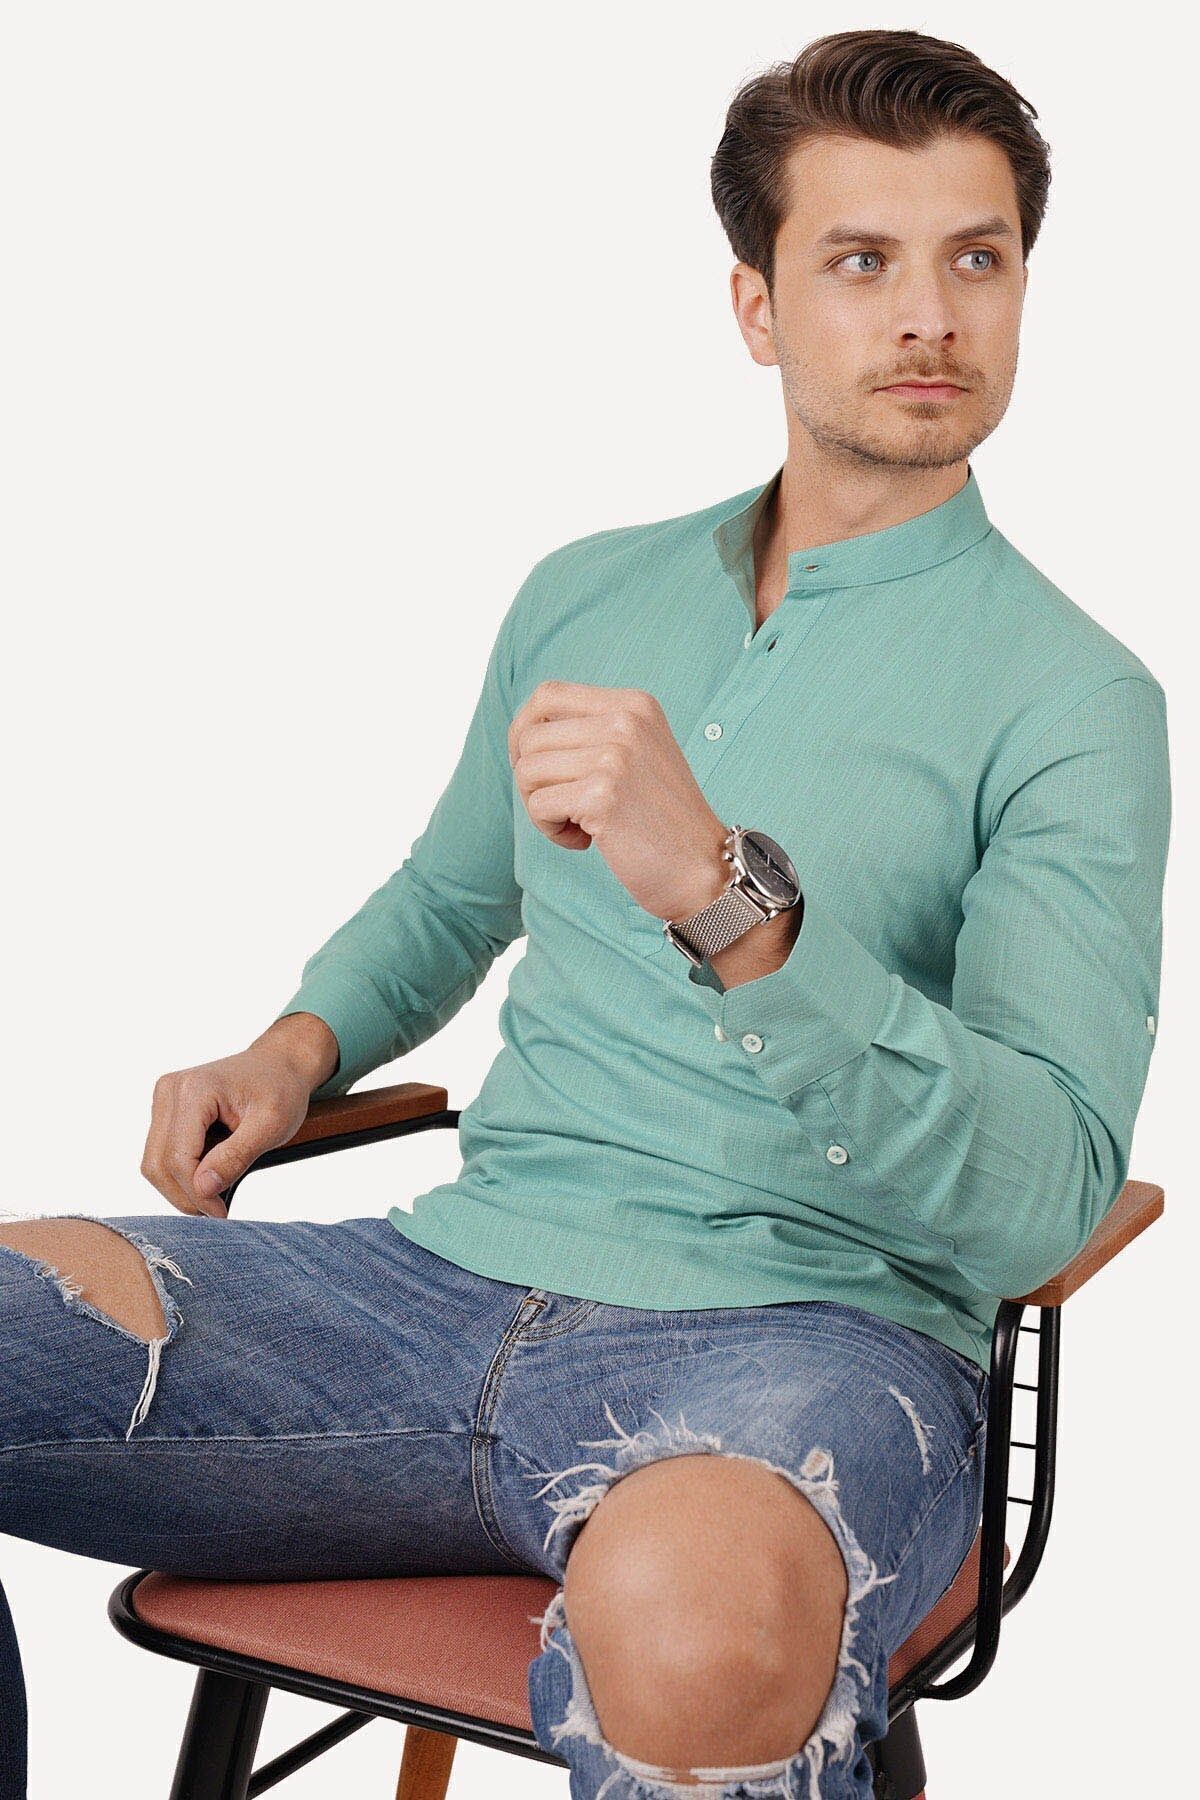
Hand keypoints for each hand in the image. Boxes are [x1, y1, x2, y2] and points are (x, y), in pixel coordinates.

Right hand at [141, 1042, 315, 1217]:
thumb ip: (235, 1157)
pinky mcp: (166, 1110)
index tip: (220, 1213)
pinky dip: (182, 1172)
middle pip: (157, 1163)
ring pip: (154, 1162)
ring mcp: (164, 1099)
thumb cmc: (280, 1088)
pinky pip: (162, 1153)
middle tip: (216, 1210)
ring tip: (215, 1191)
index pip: (178, 1158)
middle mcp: (170, 1090)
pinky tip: (208, 1173)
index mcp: (194, 1090)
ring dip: (181, 1186)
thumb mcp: (271, 1125)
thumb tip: (202, 1188)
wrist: (278, 1064)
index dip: (195, 1193)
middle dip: (184, 1195)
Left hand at [507, 679, 730, 921]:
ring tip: (576, 825)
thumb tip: (523, 731)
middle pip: (530, 737)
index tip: (534, 767)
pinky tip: (586, 841)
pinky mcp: (602, 795)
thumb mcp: (637, 753)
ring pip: (527, 771)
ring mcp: (615, 756)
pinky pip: (539, 806)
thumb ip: (593, 732)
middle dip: (531, 778)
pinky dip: (551, 831)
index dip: (524, 730)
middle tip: (561, 806)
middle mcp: (626, 721)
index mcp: (634, 704)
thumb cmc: (663, 819)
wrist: (704, 868)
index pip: (548, 696)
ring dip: (540, 807)